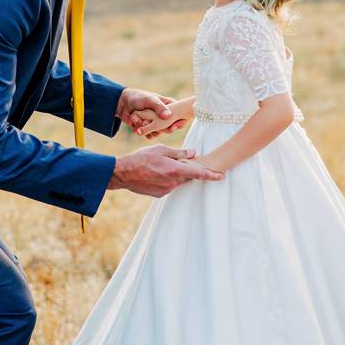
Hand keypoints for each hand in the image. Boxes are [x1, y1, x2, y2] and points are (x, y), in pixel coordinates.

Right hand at [109, 144, 223, 197]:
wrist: (123, 173)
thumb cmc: (141, 158)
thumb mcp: (161, 150)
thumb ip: (179, 153)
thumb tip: (193, 153)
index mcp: (175, 170)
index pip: (199, 174)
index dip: (212, 175)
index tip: (221, 176)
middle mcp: (173, 183)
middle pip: (188, 177)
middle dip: (189, 170)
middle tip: (182, 162)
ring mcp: (166, 190)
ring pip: (178, 181)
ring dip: (176, 174)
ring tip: (162, 166)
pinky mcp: (160, 194)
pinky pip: (169, 186)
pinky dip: (168, 179)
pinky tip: (157, 173)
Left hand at [117, 89, 180, 136]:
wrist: (122, 103)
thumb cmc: (138, 97)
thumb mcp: (149, 99)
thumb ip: (159, 107)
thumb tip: (169, 116)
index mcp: (168, 107)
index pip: (179, 116)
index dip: (178, 123)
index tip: (173, 127)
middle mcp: (163, 116)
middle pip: (169, 127)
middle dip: (159, 128)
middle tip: (147, 122)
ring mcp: (155, 123)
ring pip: (158, 133)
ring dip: (148, 130)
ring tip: (139, 122)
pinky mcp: (147, 129)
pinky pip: (148, 135)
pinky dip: (142, 132)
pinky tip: (135, 127)